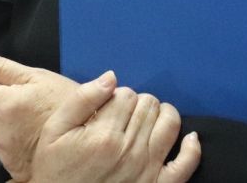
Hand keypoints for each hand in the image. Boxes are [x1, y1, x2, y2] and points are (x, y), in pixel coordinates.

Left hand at [0, 50, 77, 180]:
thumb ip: (0, 67)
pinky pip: (3, 147)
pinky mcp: (10, 163)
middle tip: (29, 103)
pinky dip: (14, 140)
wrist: (87, 135)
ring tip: (33, 119)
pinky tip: (33, 134)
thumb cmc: (66, 102)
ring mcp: (4, 148)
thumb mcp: (38, 76)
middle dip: (1, 105)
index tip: (20, 89)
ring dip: (6, 123)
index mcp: (3, 103)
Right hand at [31, 70, 199, 182]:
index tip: (107, 109)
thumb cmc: (55, 170)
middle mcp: (129, 152)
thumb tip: (112, 77)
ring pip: (169, 122)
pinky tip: (189, 138)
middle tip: (121, 117)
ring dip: (161, 115)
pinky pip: (186, 164)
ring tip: (146, 121)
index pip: (126, 95)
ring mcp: (147, 170)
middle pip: (149, 105)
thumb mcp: (54, 132)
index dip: (116, 97)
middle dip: (135, 105)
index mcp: (104, 137)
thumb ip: (81, 100)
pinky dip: (192, 148)